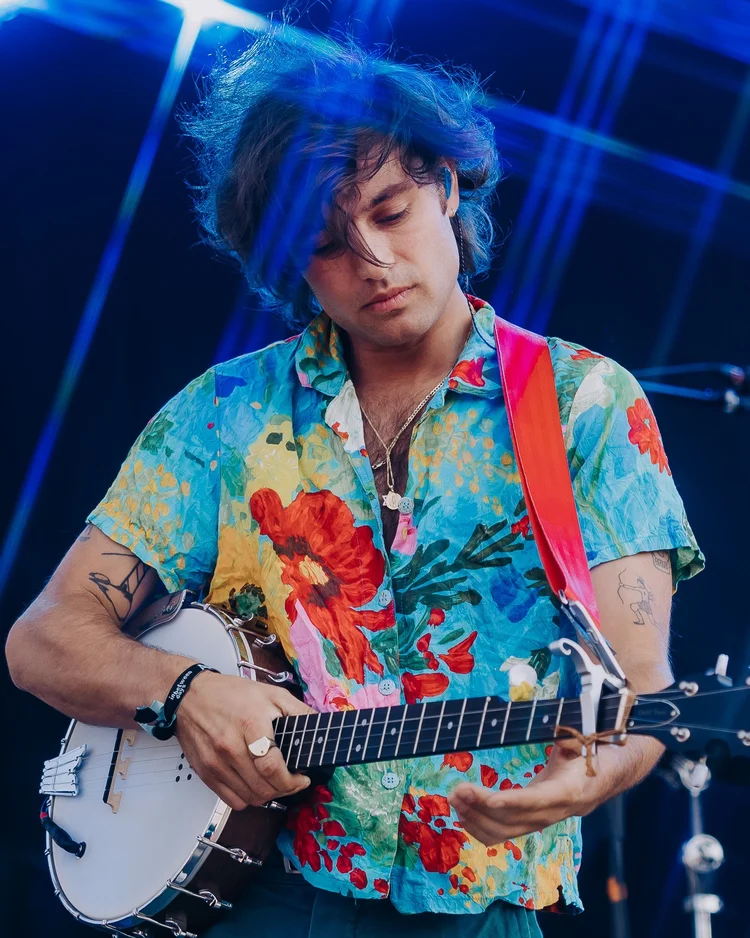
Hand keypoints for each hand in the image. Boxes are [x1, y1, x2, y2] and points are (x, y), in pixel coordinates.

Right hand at [175, 671, 315, 810]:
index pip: (272, 767)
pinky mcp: (206, 774)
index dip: (292, 780)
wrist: (189, 696)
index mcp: (250, 725)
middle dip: (285, 789)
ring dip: (268, 794)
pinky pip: (232, 801)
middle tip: (293, 781)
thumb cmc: (230, 694)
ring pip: (250, 798)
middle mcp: (230, 747)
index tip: (302, 778)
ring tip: (276, 781)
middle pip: (263, 788)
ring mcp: (216, 763)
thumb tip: (320, 727)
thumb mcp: (271, 694)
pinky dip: (248, 798)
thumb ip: (298, 711)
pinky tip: (254, 783)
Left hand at [448, 739, 597, 844]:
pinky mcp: (526, 825)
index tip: (490, 800)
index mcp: (565, 792)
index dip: (513, 802)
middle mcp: (549, 813)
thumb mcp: (579, 743)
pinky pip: (500, 835)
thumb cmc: (584, 758)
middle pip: (511, 819)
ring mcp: (536, 823)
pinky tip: (463, 813)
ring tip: (454, 799)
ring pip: (502, 831)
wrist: (595, 783)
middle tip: (457, 790)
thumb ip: (567, 737)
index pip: (535, 801)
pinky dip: (478, 827)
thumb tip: (556, 726)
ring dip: (474, 818)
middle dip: (481, 806)